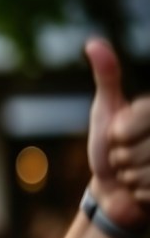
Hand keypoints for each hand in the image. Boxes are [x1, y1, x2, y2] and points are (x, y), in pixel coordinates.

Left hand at [85, 39, 149, 230]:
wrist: (117, 188)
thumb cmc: (111, 146)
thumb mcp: (108, 109)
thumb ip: (107, 77)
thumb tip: (93, 42)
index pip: (125, 128)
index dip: (116, 136)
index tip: (120, 135)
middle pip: (130, 153)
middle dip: (121, 159)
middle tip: (128, 158)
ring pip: (141, 175)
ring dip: (130, 178)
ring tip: (136, 173)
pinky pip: (149, 193)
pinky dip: (139, 195)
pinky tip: (144, 190)